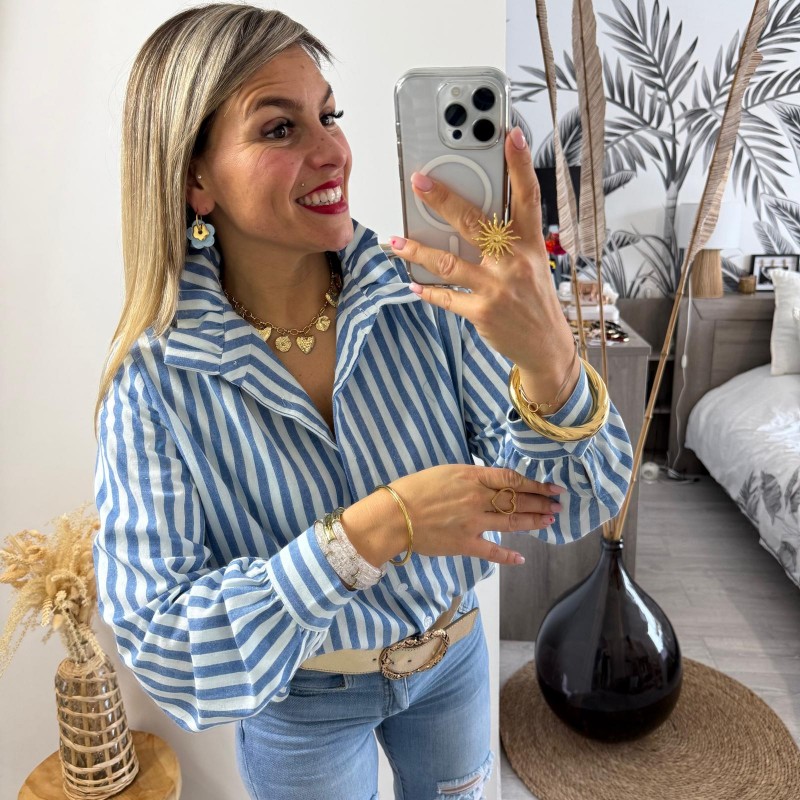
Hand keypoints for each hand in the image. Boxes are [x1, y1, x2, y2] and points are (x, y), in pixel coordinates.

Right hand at [342, 464, 563, 566]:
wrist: (394, 515)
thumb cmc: (413, 489)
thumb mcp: (445, 472)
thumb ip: (470, 477)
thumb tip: (490, 481)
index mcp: (472, 477)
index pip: (512, 479)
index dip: (535, 484)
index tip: (551, 486)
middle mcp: (477, 498)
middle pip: (518, 500)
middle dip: (541, 502)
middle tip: (559, 503)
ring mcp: (473, 523)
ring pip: (512, 522)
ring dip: (533, 522)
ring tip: (550, 520)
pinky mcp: (465, 544)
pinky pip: (492, 552)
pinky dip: (508, 557)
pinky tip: (521, 558)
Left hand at [389, 127, 573, 374]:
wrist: (546, 345)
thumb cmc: (534, 298)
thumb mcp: (533, 263)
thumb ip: (509, 240)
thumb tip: (471, 218)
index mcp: (530, 243)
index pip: (527, 197)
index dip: (520, 165)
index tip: (511, 135)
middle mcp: (514, 262)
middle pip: (474, 222)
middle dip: (443, 200)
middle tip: (420, 182)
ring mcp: (497, 287)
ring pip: (449, 261)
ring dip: (418, 250)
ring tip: (398, 240)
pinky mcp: (482, 312)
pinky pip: (447, 296)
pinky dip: (428, 290)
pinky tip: (414, 284)